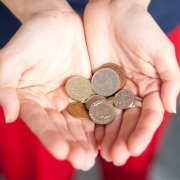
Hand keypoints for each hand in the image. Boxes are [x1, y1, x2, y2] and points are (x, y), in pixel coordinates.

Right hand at [0, 8, 96, 169]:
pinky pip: (94, 108)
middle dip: (73, 145)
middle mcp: (51, 103)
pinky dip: (100, 122)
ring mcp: (70, 98)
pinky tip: (107, 136)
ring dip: (87, 140)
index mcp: (32, 99)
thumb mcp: (14, 57)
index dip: (50, 138)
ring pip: (79, 123)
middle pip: (62, 128)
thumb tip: (9, 115)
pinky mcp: (87, 91)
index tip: (63, 152)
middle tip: (84, 161)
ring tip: (95, 156)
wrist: (57, 23)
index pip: (40, 123)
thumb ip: (6, 84)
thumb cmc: (33, 36)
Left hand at [84, 0, 179, 164]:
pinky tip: (91, 136)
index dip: (142, 133)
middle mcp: (130, 91)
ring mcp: (111, 89)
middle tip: (115, 157)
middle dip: (122, 139)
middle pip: (128, 121)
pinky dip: (93, 121)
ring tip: (103, 153)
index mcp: (148, 86)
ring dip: (108, 136)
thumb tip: (171, 109)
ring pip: (110, 118)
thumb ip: (169, 80)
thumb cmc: (140, 28)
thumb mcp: (161, 52)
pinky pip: (94, 105)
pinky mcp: (95, 83)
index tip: (133, 148)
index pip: (147, 116)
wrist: (113, 11)